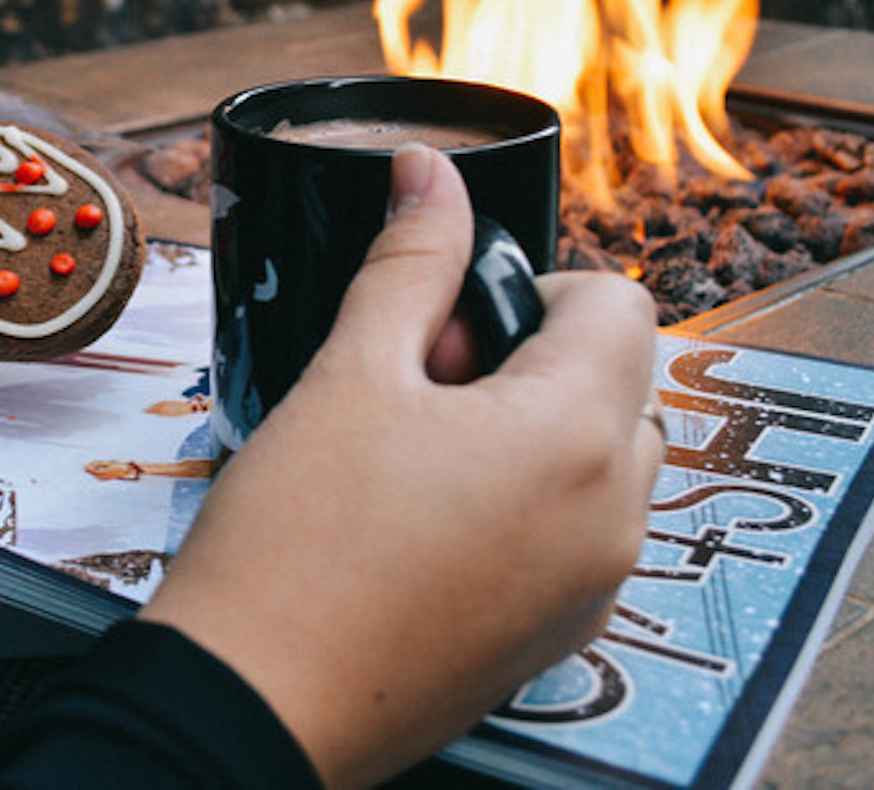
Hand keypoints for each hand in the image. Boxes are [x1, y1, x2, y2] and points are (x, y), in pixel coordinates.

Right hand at [141, 144, 661, 788]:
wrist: (255, 701)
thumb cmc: (294, 547)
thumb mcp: (349, 374)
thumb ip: (409, 262)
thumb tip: (431, 171)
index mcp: (575, 437)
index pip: (618, 304)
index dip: (529, 288)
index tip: (447, 322)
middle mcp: (613, 516)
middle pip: (617, 382)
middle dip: (528, 361)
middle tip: (418, 388)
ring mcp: (593, 586)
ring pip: (599, 459)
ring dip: (528, 432)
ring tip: (414, 457)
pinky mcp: (560, 634)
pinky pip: (577, 533)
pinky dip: (524, 504)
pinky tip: (420, 520)